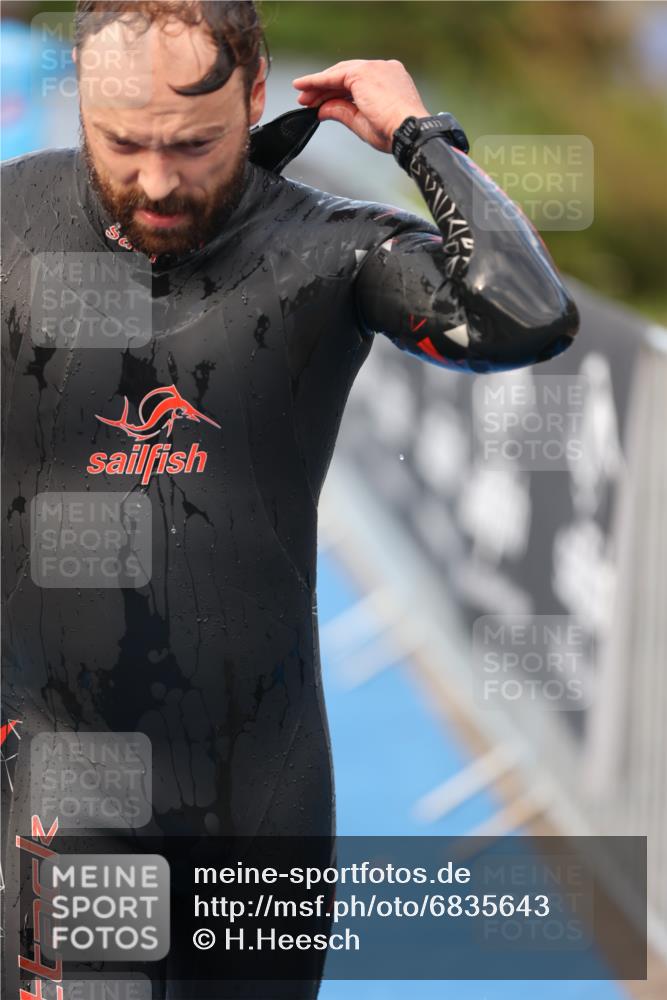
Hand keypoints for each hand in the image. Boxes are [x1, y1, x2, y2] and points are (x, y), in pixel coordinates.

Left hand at [292, 59, 429, 152]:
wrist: (408, 130)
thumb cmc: (394, 132)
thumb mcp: (363, 123)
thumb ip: (342, 112)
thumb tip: (322, 110)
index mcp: (390, 80)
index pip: (357, 84)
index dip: (336, 93)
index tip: (321, 103)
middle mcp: (382, 69)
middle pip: (346, 76)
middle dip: (324, 88)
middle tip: (306, 100)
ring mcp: (373, 68)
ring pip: (339, 74)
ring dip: (318, 85)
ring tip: (302, 96)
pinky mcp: (363, 72)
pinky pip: (334, 75)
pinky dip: (317, 81)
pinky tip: (304, 87)